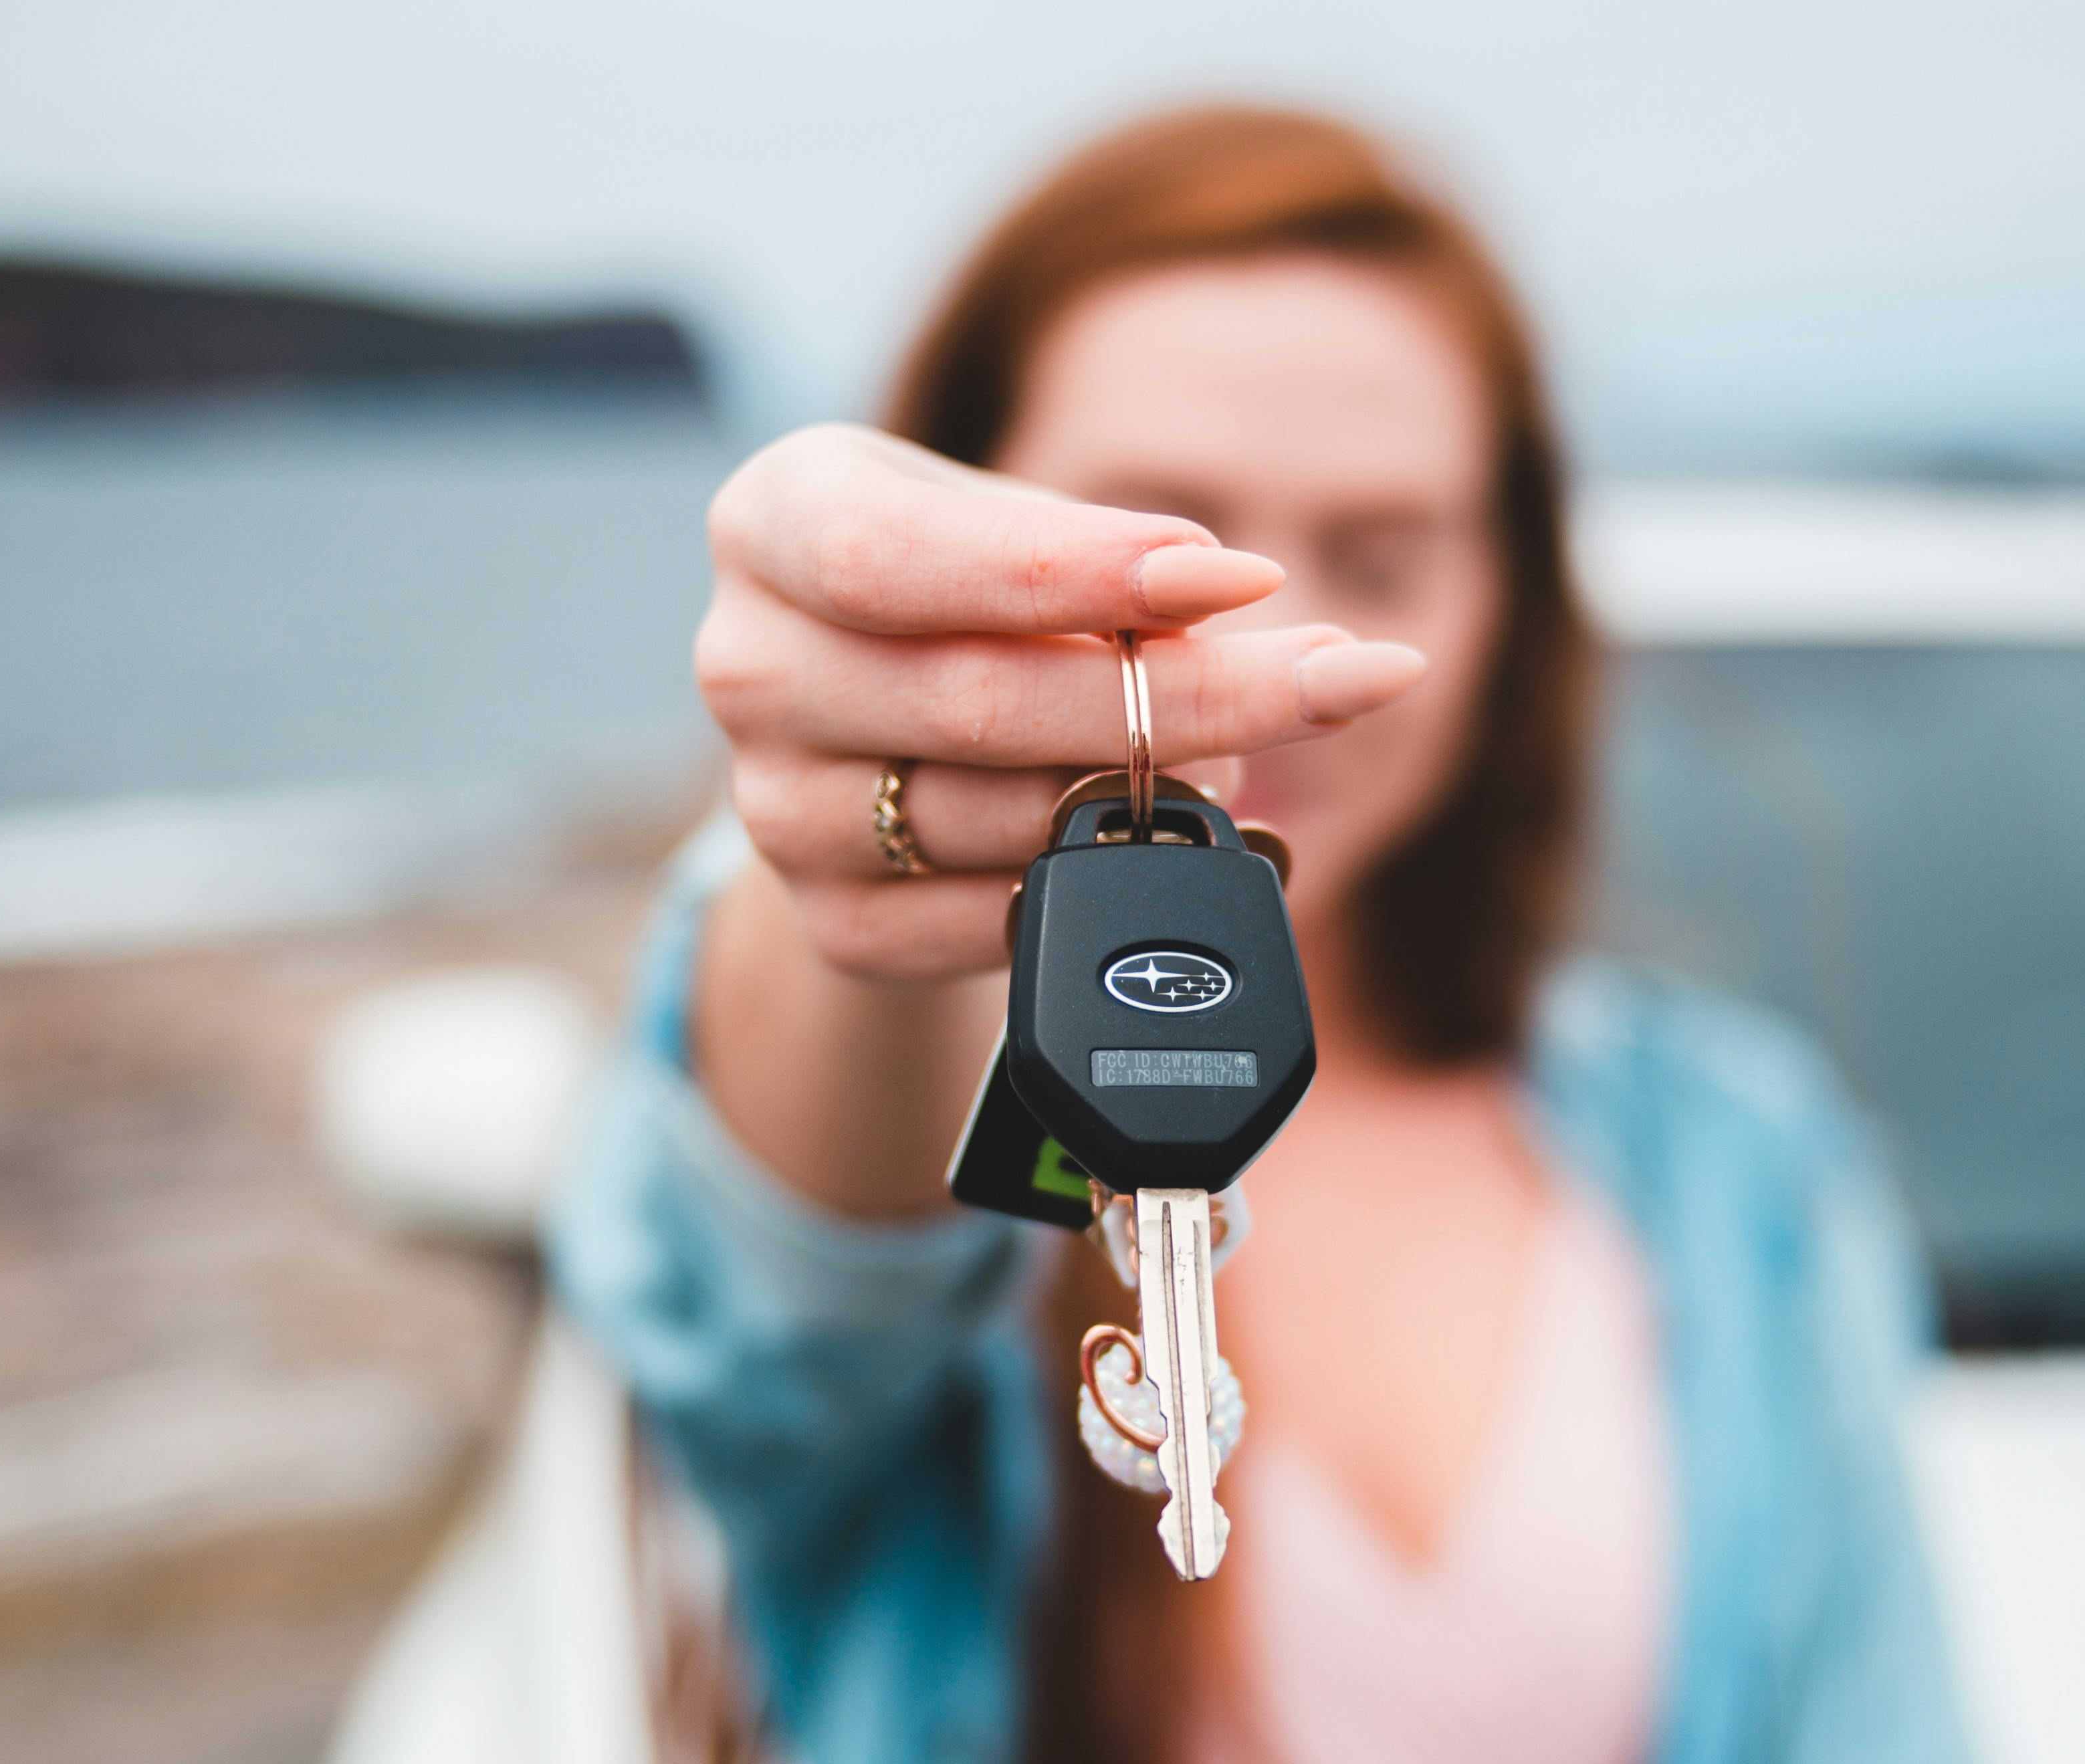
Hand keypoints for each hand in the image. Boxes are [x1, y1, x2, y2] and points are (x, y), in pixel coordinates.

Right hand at [696, 424, 1427, 981]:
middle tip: (1337, 680)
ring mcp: (775, 807)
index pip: (898, 556)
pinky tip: (1154, 845)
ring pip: (999, 819)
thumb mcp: (1009, 524)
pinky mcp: (826, 920)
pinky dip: (1091, 887)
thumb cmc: (961, 585)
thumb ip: (1094, 560)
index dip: (1077, 572)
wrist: (874, 724)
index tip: (1246, 578)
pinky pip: (984, 921)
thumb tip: (1233, 617)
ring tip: (1238, 757)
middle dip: (1187, 696)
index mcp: (774, 521)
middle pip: (978, 699)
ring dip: (1153, 799)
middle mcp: (747, 665)